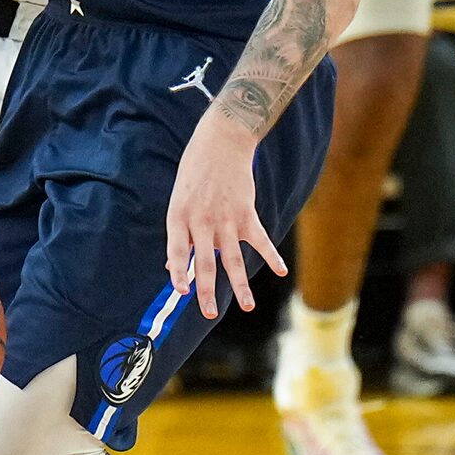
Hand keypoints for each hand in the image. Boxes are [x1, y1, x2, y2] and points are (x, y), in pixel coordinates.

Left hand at [165, 110, 287, 318]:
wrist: (221, 142)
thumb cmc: (194, 173)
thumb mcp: (178, 200)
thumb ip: (179, 234)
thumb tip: (174, 268)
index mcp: (179, 216)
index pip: (176, 251)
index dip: (178, 273)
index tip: (182, 292)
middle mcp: (201, 221)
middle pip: (204, 262)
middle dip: (206, 291)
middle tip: (208, 312)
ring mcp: (226, 219)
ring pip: (233, 258)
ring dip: (240, 285)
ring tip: (247, 307)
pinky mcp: (246, 214)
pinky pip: (260, 240)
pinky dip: (271, 256)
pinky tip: (280, 271)